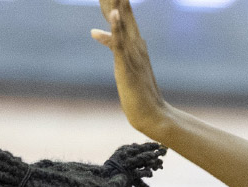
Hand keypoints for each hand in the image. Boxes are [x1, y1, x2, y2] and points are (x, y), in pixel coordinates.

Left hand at [91, 0, 172, 137]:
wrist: (152, 114)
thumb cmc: (137, 90)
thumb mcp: (120, 61)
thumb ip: (110, 43)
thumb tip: (94, 31)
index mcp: (134, 40)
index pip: (122, 10)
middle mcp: (135, 42)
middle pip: (122, 10)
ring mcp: (132, 53)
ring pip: (123, 22)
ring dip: (117, 5)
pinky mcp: (127, 66)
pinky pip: (121, 45)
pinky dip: (117, 30)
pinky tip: (115, 16)